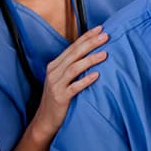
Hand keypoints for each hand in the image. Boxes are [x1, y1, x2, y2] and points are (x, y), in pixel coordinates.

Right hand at [27, 26, 109, 140]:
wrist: (44, 121)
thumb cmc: (58, 99)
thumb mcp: (61, 80)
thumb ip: (72, 68)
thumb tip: (92, 55)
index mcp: (54, 66)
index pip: (72, 47)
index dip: (86, 37)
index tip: (100, 29)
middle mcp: (53, 72)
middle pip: (74, 54)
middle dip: (90, 43)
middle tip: (105, 36)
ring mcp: (56, 85)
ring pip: (74, 68)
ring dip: (90, 60)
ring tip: (104, 54)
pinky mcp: (60, 98)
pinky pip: (74, 87)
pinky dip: (85, 80)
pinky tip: (96, 76)